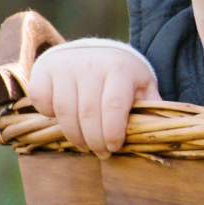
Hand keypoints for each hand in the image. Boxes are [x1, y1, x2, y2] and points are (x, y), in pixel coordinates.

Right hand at [27, 45, 160, 157]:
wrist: (94, 51)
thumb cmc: (121, 76)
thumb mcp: (142, 85)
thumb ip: (151, 106)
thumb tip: (161, 130)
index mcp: (119, 68)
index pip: (114, 106)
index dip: (112, 132)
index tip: (114, 147)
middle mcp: (90, 64)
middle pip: (88, 114)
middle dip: (95, 141)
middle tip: (101, 153)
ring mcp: (65, 66)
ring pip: (65, 112)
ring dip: (74, 136)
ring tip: (85, 146)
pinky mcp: (44, 70)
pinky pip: (42, 101)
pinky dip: (49, 116)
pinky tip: (64, 121)